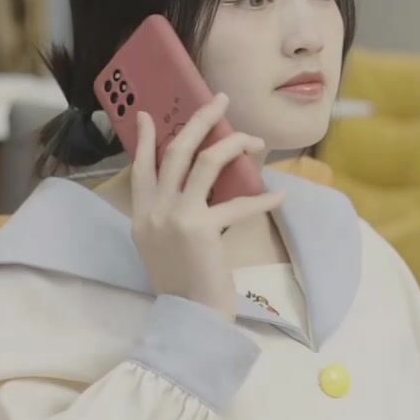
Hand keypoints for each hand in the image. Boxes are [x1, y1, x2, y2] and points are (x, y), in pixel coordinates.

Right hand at [129, 93, 283, 320]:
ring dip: (232, 144)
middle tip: (219, 102)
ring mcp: (176, 217)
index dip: (144, 138)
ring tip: (254, 140)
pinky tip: (279, 196)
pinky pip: (237, 203)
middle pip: (175, 151)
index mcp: (141, 215)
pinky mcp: (202, 229)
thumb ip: (167, 215)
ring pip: (204, 161)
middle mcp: (153, 211)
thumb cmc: (182, 284)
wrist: (189, 317)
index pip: (140, 166)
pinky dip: (261, 198)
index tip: (147, 113)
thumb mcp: (160, 246)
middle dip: (200, 121)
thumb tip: (191, 188)